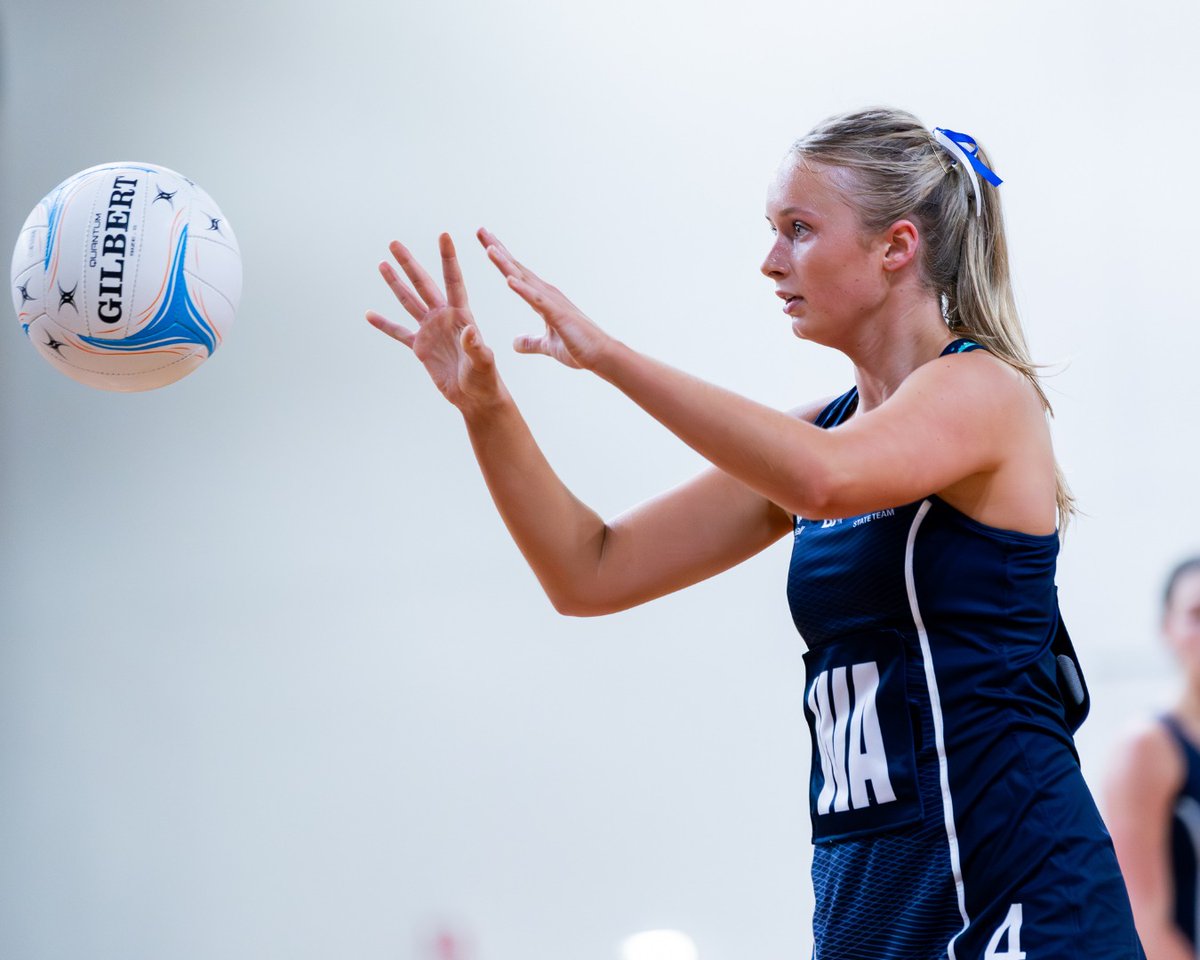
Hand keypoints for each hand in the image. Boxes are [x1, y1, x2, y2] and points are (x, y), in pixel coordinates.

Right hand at [366, 234, 504, 413]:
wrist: (475, 397)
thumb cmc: (485, 378)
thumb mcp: (483, 362)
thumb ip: (475, 346)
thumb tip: (470, 332)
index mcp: (461, 315)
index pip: (453, 281)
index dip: (448, 258)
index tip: (444, 235)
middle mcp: (443, 317)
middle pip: (423, 284)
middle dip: (409, 264)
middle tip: (394, 243)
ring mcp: (430, 330)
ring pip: (409, 301)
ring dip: (395, 284)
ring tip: (382, 264)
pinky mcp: (420, 347)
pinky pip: (399, 332)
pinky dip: (384, 324)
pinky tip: (369, 314)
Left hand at [477, 227, 614, 371]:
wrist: (602, 357)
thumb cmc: (579, 349)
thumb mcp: (547, 346)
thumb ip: (531, 342)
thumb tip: (515, 343)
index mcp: (541, 299)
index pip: (516, 274)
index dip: (500, 258)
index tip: (485, 242)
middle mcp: (545, 294)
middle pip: (516, 268)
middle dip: (497, 249)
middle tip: (480, 230)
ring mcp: (552, 303)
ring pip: (524, 279)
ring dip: (506, 264)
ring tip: (489, 248)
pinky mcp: (558, 315)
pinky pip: (536, 301)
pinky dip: (523, 290)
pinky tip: (509, 280)